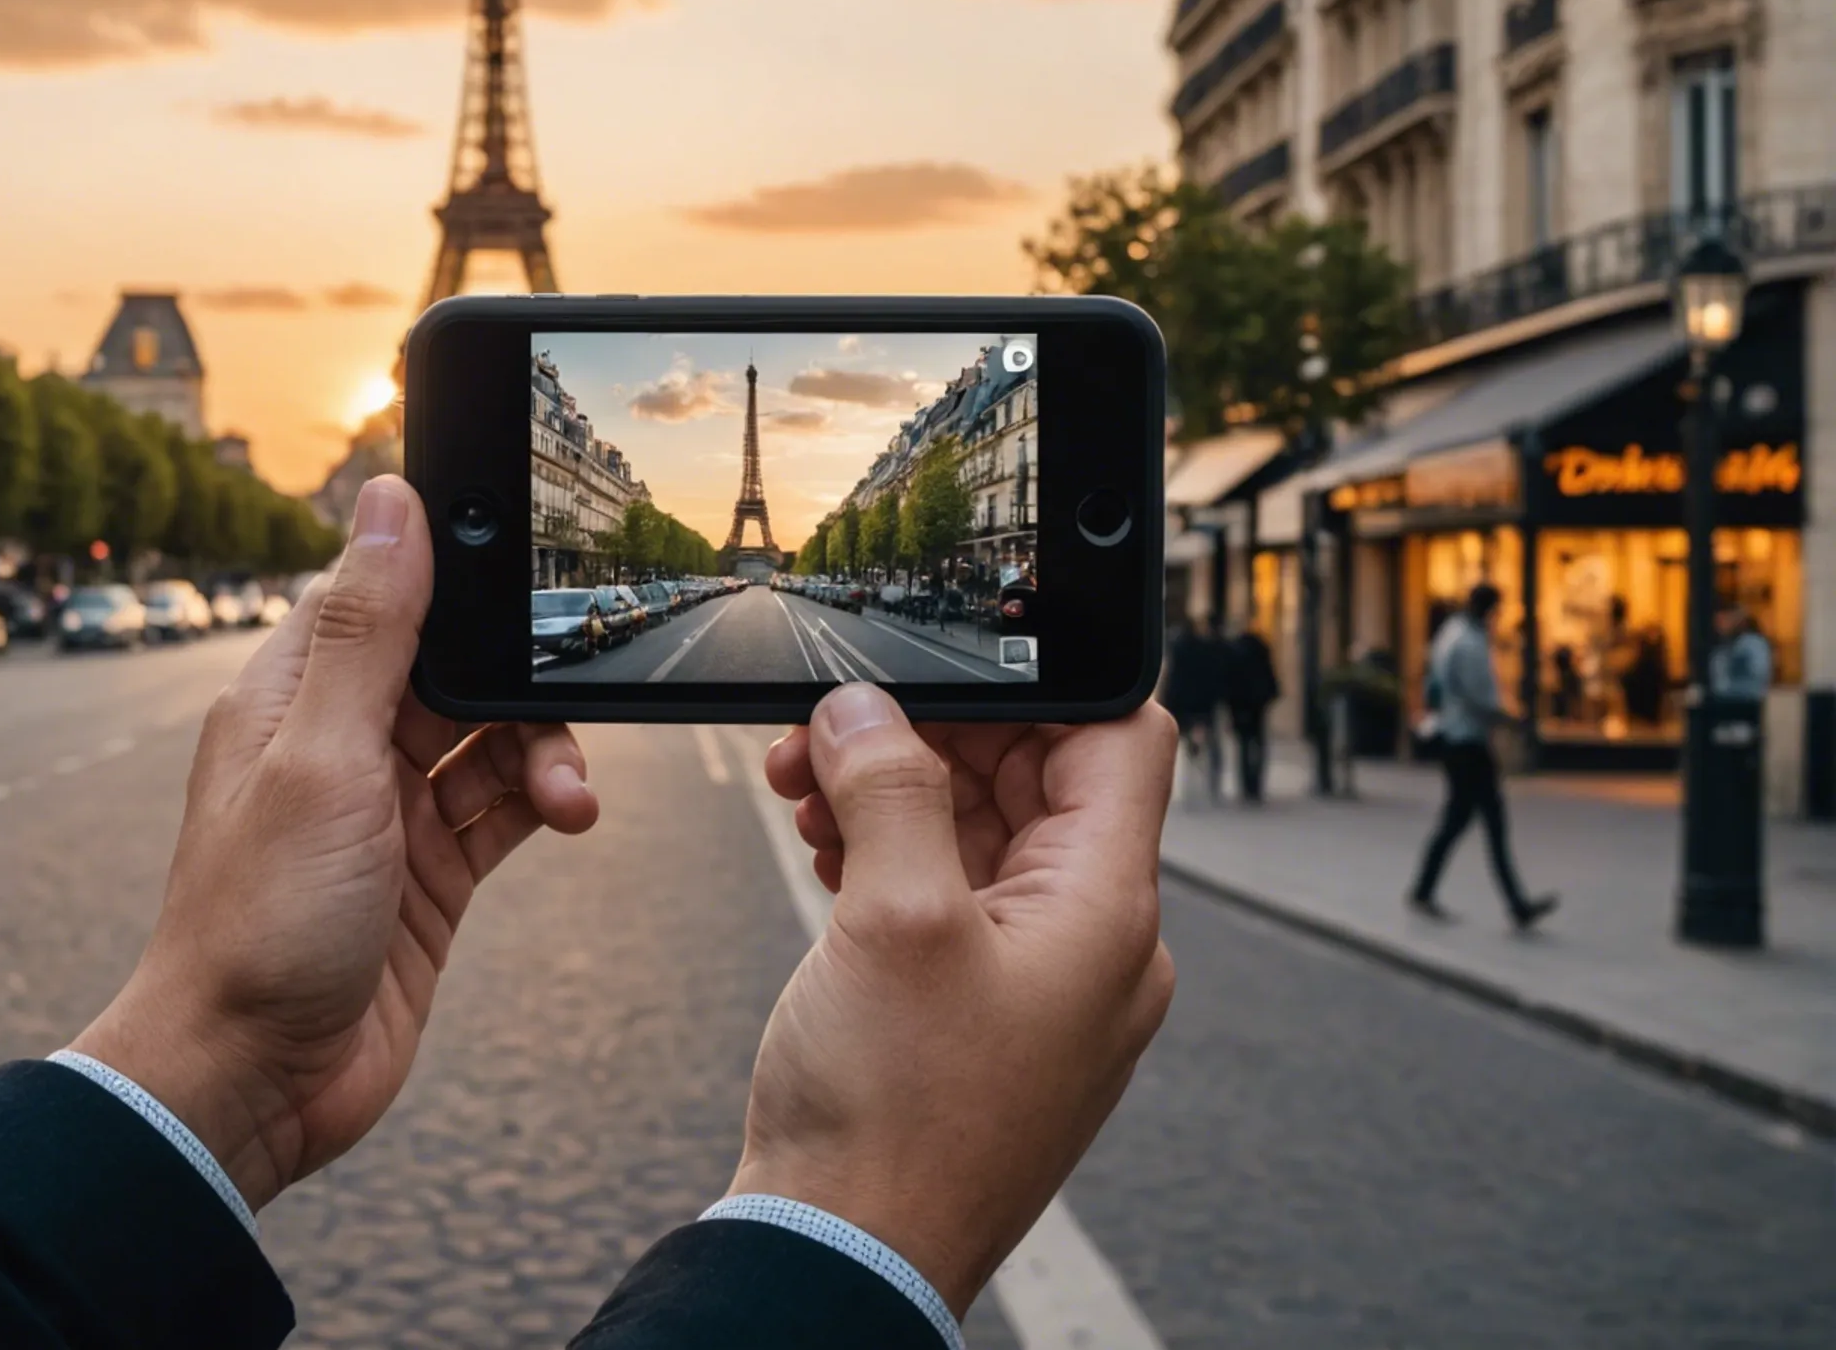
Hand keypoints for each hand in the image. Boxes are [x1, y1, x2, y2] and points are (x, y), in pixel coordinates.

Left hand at [72, 477, 599, 1211]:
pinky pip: (503, 808)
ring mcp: (385, 810)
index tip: (527, 566)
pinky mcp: (428, 875)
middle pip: (453, 664)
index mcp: (292, 694)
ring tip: (569, 793)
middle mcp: (338, 742)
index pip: (381, 590)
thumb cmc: (256, 924)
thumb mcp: (321, 758)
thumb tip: (391, 500)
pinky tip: (571, 812)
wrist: (251, 1081)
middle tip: (564, 701)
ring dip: (543, 749)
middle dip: (519, 676)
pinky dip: (545, 800)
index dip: (451, 571)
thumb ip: (369, 631)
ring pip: (491, 737)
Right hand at [733, 687, 1175, 1314]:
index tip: (933, 665)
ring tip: (802, 794)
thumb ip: (888, 787)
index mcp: (1107, 912)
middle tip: (824, 733)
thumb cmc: (891, 1110)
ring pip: (985, 841)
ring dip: (895, 798)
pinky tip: (825, 854)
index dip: (1033, 683)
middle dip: (928, 739)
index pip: (1116, 739)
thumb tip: (868, 709)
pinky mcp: (985, 1020)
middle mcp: (1095, 947)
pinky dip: (891, 860)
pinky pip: (955, 903)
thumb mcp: (890, 916)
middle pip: (1039, 783)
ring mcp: (1041, 988)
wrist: (848, 1252)